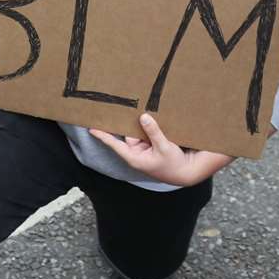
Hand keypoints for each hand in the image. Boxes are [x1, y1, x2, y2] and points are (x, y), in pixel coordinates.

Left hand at [89, 113, 232, 185]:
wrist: (186, 171)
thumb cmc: (173, 164)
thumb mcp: (164, 147)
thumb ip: (153, 132)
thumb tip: (143, 117)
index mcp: (135, 157)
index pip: (115, 145)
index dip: (104, 136)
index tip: (92, 129)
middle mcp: (137, 153)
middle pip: (129, 133)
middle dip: (130, 122)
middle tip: (128, 107)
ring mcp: (144, 149)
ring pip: (139, 131)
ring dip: (143, 124)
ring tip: (148, 112)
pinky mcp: (152, 145)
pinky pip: (147, 133)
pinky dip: (150, 126)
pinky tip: (153, 118)